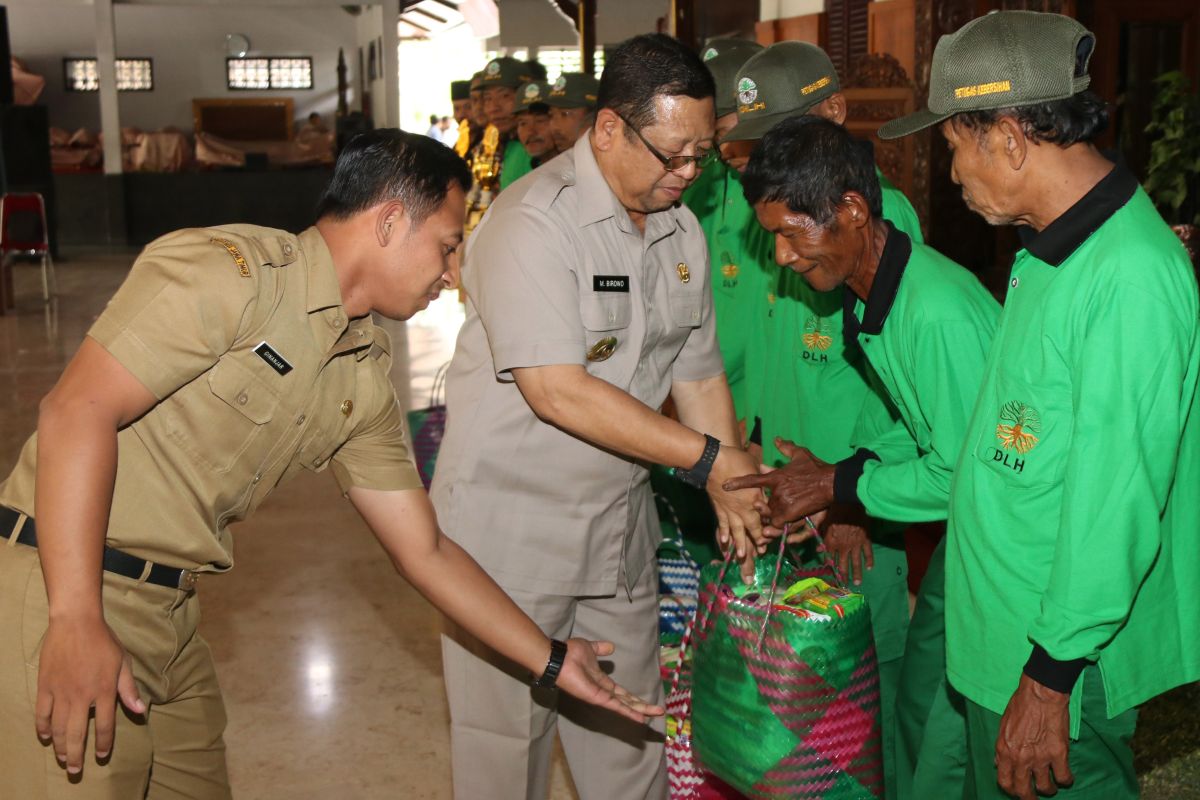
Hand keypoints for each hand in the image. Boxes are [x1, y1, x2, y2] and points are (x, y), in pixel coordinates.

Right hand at [35, 616, 145, 774]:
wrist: (76, 623)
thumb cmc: (104, 641)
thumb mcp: (122, 663)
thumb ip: (129, 689)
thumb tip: (141, 711)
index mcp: (103, 690)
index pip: (104, 726)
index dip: (103, 744)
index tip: (101, 755)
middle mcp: (81, 696)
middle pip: (76, 734)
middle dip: (76, 755)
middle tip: (75, 770)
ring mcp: (61, 692)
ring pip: (57, 728)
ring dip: (59, 746)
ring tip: (62, 759)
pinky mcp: (45, 686)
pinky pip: (41, 713)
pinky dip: (42, 728)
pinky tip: (46, 737)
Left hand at [555, 639, 664, 723]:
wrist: (559, 657)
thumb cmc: (571, 653)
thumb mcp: (590, 648)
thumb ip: (600, 649)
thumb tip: (611, 647)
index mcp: (602, 681)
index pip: (622, 693)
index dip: (634, 698)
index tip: (647, 702)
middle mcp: (603, 691)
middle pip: (627, 701)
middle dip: (643, 706)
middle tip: (659, 711)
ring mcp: (601, 696)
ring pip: (625, 705)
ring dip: (641, 710)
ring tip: (656, 715)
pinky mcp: (598, 698)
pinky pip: (616, 706)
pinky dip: (629, 712)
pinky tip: (640, 717)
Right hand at [707, 446, 765, 582]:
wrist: (713, 461)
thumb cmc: (737, 460)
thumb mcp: (755, 468)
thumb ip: (761, 480)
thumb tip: (768, 480)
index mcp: (756, 498)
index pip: (766, 516)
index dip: (770, 527)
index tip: (773, 535)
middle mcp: (744, 508)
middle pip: (752, 528)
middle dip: (757, 541)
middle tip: (761, 552)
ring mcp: (730, 510)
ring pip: (736, 531)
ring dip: (739, 544)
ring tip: (740, 556)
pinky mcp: (719, 508)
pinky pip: (721, 524)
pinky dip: (722, 533)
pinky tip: (723, 543)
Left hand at [723, 438, 834, 527]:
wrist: (832, 482)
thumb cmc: (816, 467)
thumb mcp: (800, 454)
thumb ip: (786, 448)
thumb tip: (777, 439)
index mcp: (777, 477)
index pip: (753, 480)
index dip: (738, 483)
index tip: (725, 485)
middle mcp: (777, 491)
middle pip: (761, 503)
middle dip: (760, 507)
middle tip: (758, 510)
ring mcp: (784, 503)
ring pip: (769, 514)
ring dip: (769, 517)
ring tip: (766, 522)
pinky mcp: (792, 514)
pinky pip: (779, 523)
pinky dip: (778, 524)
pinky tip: (779, 525)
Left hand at [819, 505, 872, 585]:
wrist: (850, 503)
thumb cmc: (835, 511)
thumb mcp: (825, 524)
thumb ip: (822, 538)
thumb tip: (818, 550)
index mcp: (832, 543)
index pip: (830, 559)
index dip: (830, 568)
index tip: (831, 576)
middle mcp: (843, 547)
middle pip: (843, 564)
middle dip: (843, 576)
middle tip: (844, 585)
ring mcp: (855, 545)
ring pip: (856, 562)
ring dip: (856, 573)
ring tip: (857, 583)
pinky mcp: (865, 540)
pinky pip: (868, 553)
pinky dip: (869, 561)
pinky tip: (870, 568)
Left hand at [995, 674, 1073, 799]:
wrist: (1040, 693)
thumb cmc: (1021, 705)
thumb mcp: (1002, 726)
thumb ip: (1002, 747)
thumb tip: (998, 762)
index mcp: (1004, 750)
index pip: (1004, 781)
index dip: (1011, 790)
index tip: (1017, 790)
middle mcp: (1020, 758)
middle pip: (1024, 791)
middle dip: (1029, 798)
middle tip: (1033, 799)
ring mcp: (1040, 758)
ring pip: (1046, 787)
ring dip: (1049, 789)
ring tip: (1051, 785)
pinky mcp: (1059, 754)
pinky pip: (1064, 777)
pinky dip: (1066, 780)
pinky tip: (1065, 776)